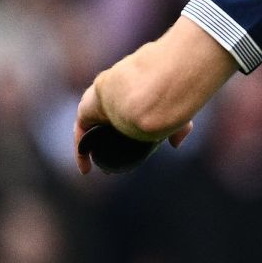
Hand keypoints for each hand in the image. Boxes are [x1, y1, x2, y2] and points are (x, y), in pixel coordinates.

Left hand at [74, 79, 191, 174]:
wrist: (145, 92)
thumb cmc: (165, 100)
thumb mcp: (177, 117)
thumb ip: (180, 129)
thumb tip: (176, 145)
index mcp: (135, 100)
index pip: (128, 123)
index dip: (128, 141)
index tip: (130, 159)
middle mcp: (115, 101)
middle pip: (108, 130)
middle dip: (108, 149)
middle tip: (112, 169)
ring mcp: (100, 104)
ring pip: (93, 132)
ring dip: (94, 151)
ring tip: (98, 170)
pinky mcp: (87, 109)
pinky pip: (81, 133)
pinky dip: (81, 151)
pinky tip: (86, 169)